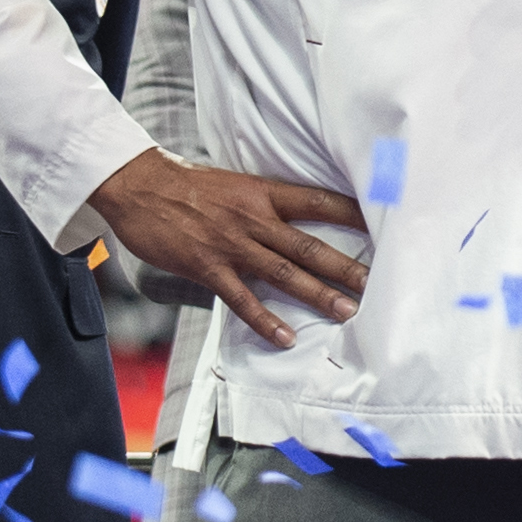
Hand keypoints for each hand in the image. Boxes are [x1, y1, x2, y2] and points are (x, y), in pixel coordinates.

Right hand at [93, 152, 367, 349]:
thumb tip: (293, 215)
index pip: (318, 201)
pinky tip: (286, 338)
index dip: (352, 212)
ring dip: (318, 294)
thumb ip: (264, 201)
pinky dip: (265, 320)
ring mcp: (232, 245)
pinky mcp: (208, 267)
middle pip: (310, 245)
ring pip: (284, 273)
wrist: (138, 186)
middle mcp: (254, 219)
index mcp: (263, 193)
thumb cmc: (185, 185)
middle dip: (346, 266)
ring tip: (348, 311)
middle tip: (378, 284)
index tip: (383, 223)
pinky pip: (242, 298)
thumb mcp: (234, 184)